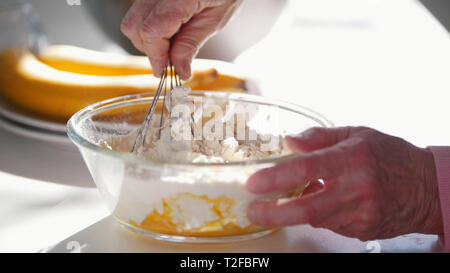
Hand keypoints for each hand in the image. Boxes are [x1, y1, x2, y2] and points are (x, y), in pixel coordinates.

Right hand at [121, 0, 242, 79]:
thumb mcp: (215, 19)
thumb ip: (192, 44)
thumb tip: (179, 70)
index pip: (152, 31)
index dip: (156, 56)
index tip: (163, 71)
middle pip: (135, 27)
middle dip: (150, 49)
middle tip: (170, 60)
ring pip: (132, 20)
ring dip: (147, 39)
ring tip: (171, 43)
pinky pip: (138, 12)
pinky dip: (148, 27)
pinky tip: (168, 29)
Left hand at [246, 126, 442, 240]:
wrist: (427, 187)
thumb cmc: (390, 155)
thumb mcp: (357, 134)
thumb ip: (319, 137)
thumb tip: (289, 141)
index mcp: (352, 159)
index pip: (306, 169)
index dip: (276, 177)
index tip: (254, 183)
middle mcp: (356, 189)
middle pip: (306, 208)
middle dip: (273, 213)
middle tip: (253, 211)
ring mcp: (360, 214)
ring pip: (316, 218)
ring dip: (295, 211)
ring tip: (288, 198)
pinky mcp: (363, 230)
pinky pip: (330, 224)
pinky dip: (318, 214)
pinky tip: (322, 201)